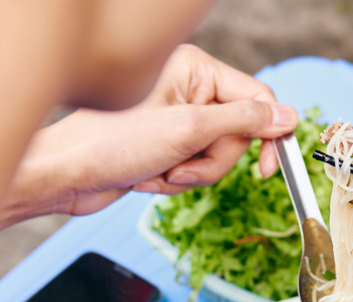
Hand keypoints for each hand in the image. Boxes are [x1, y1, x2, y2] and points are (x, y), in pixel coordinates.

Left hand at [2, 44, 297, 225]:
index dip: (267, 135)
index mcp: (194, 70)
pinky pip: (196, 167)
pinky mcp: (167, 143)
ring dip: (191, 174)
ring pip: (217, 155)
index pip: (256, 99)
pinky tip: (147, 177)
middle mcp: (188, 89)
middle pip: (238, 133)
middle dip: (211, 161)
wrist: (64, 176)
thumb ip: (245, 122)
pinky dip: (176, 180)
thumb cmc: (111, 143)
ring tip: (158, 172)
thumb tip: (288, 116)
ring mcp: (177, 117)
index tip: (267, 169)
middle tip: (180, 167)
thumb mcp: (189, 131)